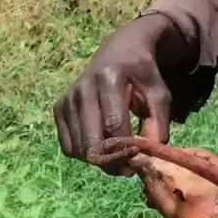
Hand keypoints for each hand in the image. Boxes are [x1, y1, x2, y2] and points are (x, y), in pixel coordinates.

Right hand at [53, 14, 193, 169]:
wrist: (119, 51)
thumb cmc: (142, 73)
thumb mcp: (159, 92)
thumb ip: (158, 122)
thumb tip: (149, 156)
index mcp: (109, 79)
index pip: (113, 126)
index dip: (126, 149)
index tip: (140, 159)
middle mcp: (82, 88)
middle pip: (90, 142)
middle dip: (111, 161)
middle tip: (128, 166)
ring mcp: (67, 99)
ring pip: (78, 148)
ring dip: (98, 160)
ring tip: (116, 154)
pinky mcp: (58, 108)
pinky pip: (68, 146)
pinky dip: (84, 153)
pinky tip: (101, 143)